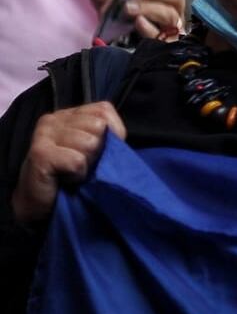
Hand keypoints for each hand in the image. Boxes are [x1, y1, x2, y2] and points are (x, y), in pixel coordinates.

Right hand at [11, 102, 124, 226]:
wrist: (39, 204)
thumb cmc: (70, 175)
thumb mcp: (93, 149)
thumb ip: (106, 134)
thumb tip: (120, 136)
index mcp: (69, 114)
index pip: (104, 110)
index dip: (112, 133)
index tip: (96, 151)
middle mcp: (54, 119)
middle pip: (99, 126)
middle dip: (97, 150)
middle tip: (79, 163)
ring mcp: (44, 134)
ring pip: (90, 143)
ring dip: (86, 164)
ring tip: (70, 170)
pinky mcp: (40, 153)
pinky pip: (77, 161)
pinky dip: (77, 174)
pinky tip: (64, 178)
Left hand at [89, 0, 194, 41]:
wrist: (119, 60)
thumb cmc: (125, 35)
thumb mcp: (114, 13)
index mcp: (167, 3)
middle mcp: (174, 16)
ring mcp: (171, 32)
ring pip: (170, 15)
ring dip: (149, 8)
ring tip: (128, 8)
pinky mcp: (165, 47)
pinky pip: (161, 36)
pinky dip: (149, 27)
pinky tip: (138, 22)